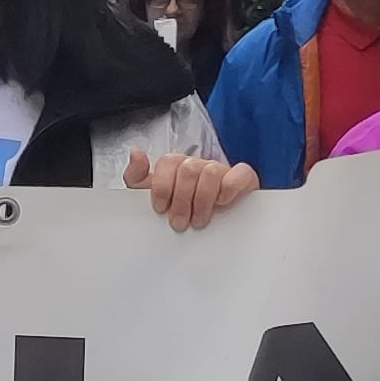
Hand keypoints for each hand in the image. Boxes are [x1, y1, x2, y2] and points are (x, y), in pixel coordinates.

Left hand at [133, 150, 258, 230]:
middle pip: (188, 169)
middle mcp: (199, 165)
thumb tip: (136, 152)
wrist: (211, 228)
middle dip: (182, 200)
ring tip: (199, 220)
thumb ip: (136, 176)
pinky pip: (241, 173)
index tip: (161, 208)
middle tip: (180, 222)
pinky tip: (222, 202)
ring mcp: (222, 171)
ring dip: (203, 200)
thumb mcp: (149, 196)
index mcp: (177, 166)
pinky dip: (230, 187)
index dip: (163, 186)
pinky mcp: (244, 179)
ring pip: (211, 171)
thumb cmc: (178, 210)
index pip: (168, 162)